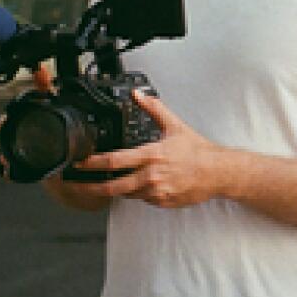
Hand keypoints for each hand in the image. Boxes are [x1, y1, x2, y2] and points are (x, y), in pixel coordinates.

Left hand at [79, 91, 228, 208]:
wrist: (217, 173)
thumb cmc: (197, 151)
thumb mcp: (174, 125)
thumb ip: (153, 109)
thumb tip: (138, 95)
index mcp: (151, 155)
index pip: (115, 161)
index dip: (93, 163)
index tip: (80, 163)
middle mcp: (151, 176)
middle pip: (114, 186)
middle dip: (93, 187)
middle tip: (78, 186)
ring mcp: (157, 192)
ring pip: (128, 193)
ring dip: (121, 188)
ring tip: (115, 180)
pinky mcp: (162, 202)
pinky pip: (144, 199)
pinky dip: (140, 192)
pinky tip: (145, 183)